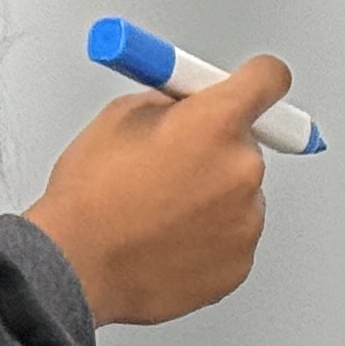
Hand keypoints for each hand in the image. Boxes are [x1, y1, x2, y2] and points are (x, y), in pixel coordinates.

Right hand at [20, 51, 295, 325]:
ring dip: (212, 196)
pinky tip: (167, 239)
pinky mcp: (239, 264)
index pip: (270, 78)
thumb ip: (170, 102)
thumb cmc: (90, 197)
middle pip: (248, 142)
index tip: (252, 86)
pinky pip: (233, 237)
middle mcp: (241, 169)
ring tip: (159, 211)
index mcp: (216, 122)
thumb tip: (187, 102)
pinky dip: (209, 237)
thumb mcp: (121, 117)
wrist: (74, 267)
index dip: (257, 79)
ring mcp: (245, 221)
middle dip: (216, 147)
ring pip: (240, 194)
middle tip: (173, 164)